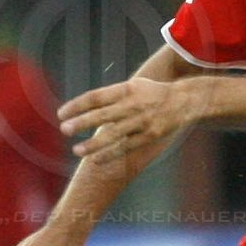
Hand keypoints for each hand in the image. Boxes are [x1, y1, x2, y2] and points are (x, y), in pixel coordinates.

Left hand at [57, 76, 199, 162]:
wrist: (184, 100)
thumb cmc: (151, 93)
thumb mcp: (132, 86)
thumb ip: (111, 96)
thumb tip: (84, 106)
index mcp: (125, 89)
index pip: (95, 97)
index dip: (77, 105)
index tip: (61, 113)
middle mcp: (132, 104)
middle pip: (102, 114)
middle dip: (81, 122)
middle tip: (64, 129)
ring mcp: (141, 121)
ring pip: (113, 134)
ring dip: (93, 144)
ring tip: (76, 150)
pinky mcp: (149, 136)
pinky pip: (126, 147)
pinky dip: (110, 154)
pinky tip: (96, 160)